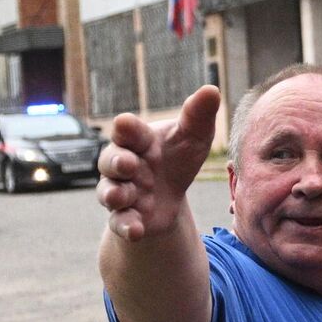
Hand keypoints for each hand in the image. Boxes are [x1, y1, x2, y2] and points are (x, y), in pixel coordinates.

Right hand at [96, 85, 219, 241]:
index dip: (127, 129)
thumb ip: (197, 116)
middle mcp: (122, 165)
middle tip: (128, 163)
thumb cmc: (177, 156)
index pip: (128, 132)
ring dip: (115, 194)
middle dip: (117, 162)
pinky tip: (135, 231)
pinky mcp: (126, 217)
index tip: (126, 123)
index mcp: (137, 141)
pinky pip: (119, 223)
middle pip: (110, 161)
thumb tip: (212, 90)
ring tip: (121, 196)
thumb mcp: (192, 136)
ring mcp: (122, 192)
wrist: (170, 194)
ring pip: (109, 192)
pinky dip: (125, 227)